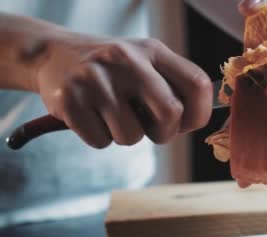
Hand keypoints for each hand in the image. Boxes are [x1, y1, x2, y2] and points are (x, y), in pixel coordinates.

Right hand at [35, 34, 212, 147]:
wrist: (53, 54)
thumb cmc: (113, 69)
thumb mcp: (145, 62)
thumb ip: (174, 86)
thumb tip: (198, 120)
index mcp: (153, 51)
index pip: (198, 85)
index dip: (200, 114)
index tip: (186, 122)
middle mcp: (126, 60)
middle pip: (170, 115)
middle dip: (164, 133)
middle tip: (150, 128)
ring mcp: (96, 79)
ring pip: (132, 136)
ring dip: (126, 136)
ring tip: (113, 115)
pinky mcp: (70, 99)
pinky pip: (101, 142)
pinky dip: (100, 138)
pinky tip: (92, 116)